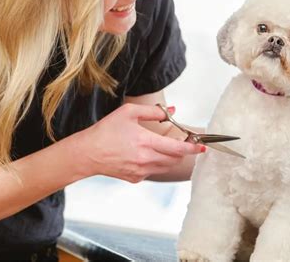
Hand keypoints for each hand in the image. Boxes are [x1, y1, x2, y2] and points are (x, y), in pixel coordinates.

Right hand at [76, 103, 204, 182]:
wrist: (87, 154)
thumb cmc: (106, 131)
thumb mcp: (129, 113)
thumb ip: (154, 111)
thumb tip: (173, 111)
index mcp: (145, 142)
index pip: (178, 149)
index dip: (193, 148)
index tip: (202, 146)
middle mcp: (145, 160)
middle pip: (175, 159)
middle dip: (182, 151)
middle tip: (182, 140)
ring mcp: (141, 172)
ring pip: (166, 166)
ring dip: (170, 156)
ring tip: (161, 145)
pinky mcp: (135, 179)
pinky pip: (153, 170)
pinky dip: (155, 162)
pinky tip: (144, 153)